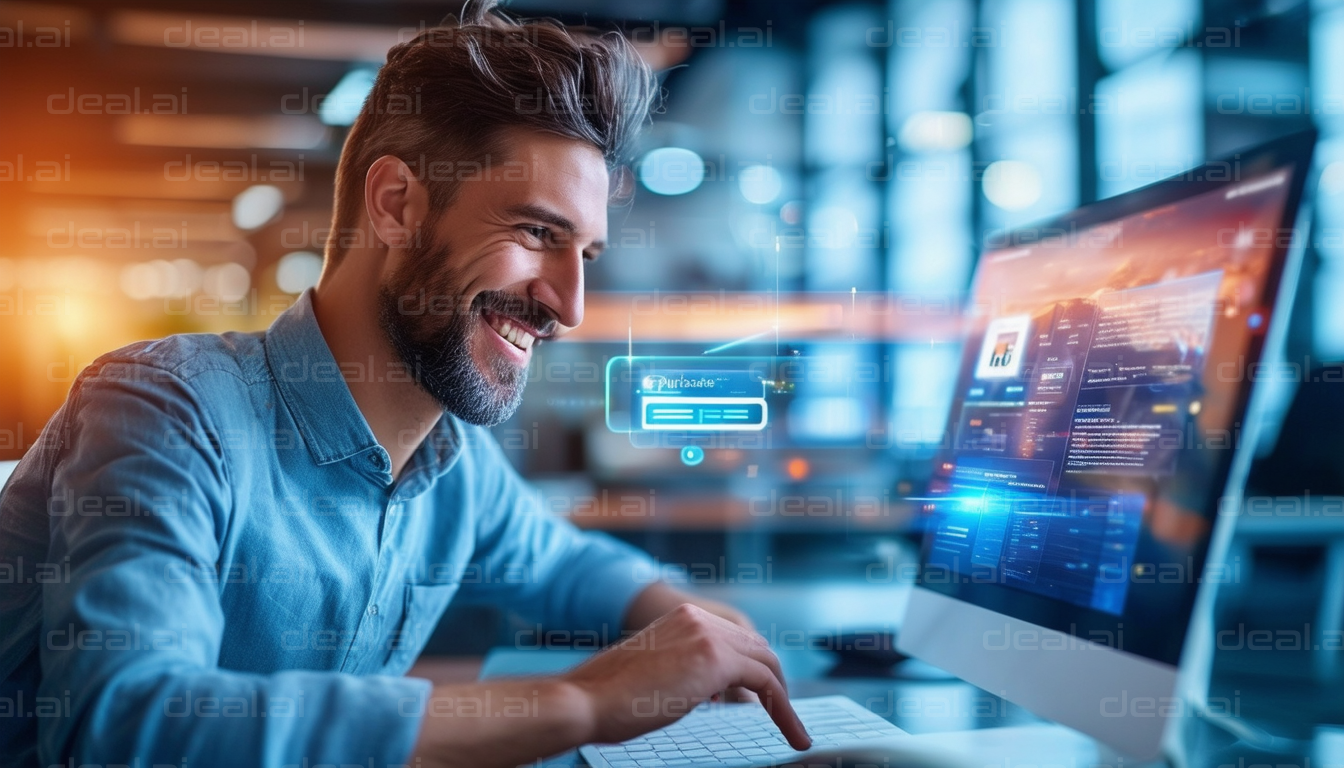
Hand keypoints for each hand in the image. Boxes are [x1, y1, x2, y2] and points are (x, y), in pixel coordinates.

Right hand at [563, 603, 810, 750]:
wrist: (585, 698)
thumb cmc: (607, 697)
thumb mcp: (653, 672)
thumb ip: (682, 669)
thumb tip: (704, 687)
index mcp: (681, 616)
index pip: (734, 639)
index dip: (753, 668)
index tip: (763, 698)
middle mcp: (698, 617)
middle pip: (757, 647)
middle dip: (774, 682)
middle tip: (784, 714)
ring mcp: (708, 634)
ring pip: (767, 663)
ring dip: (783, 699)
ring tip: (793, 731)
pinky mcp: (716, 659)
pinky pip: (767, 683)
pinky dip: (784, 709)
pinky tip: (791, 733)